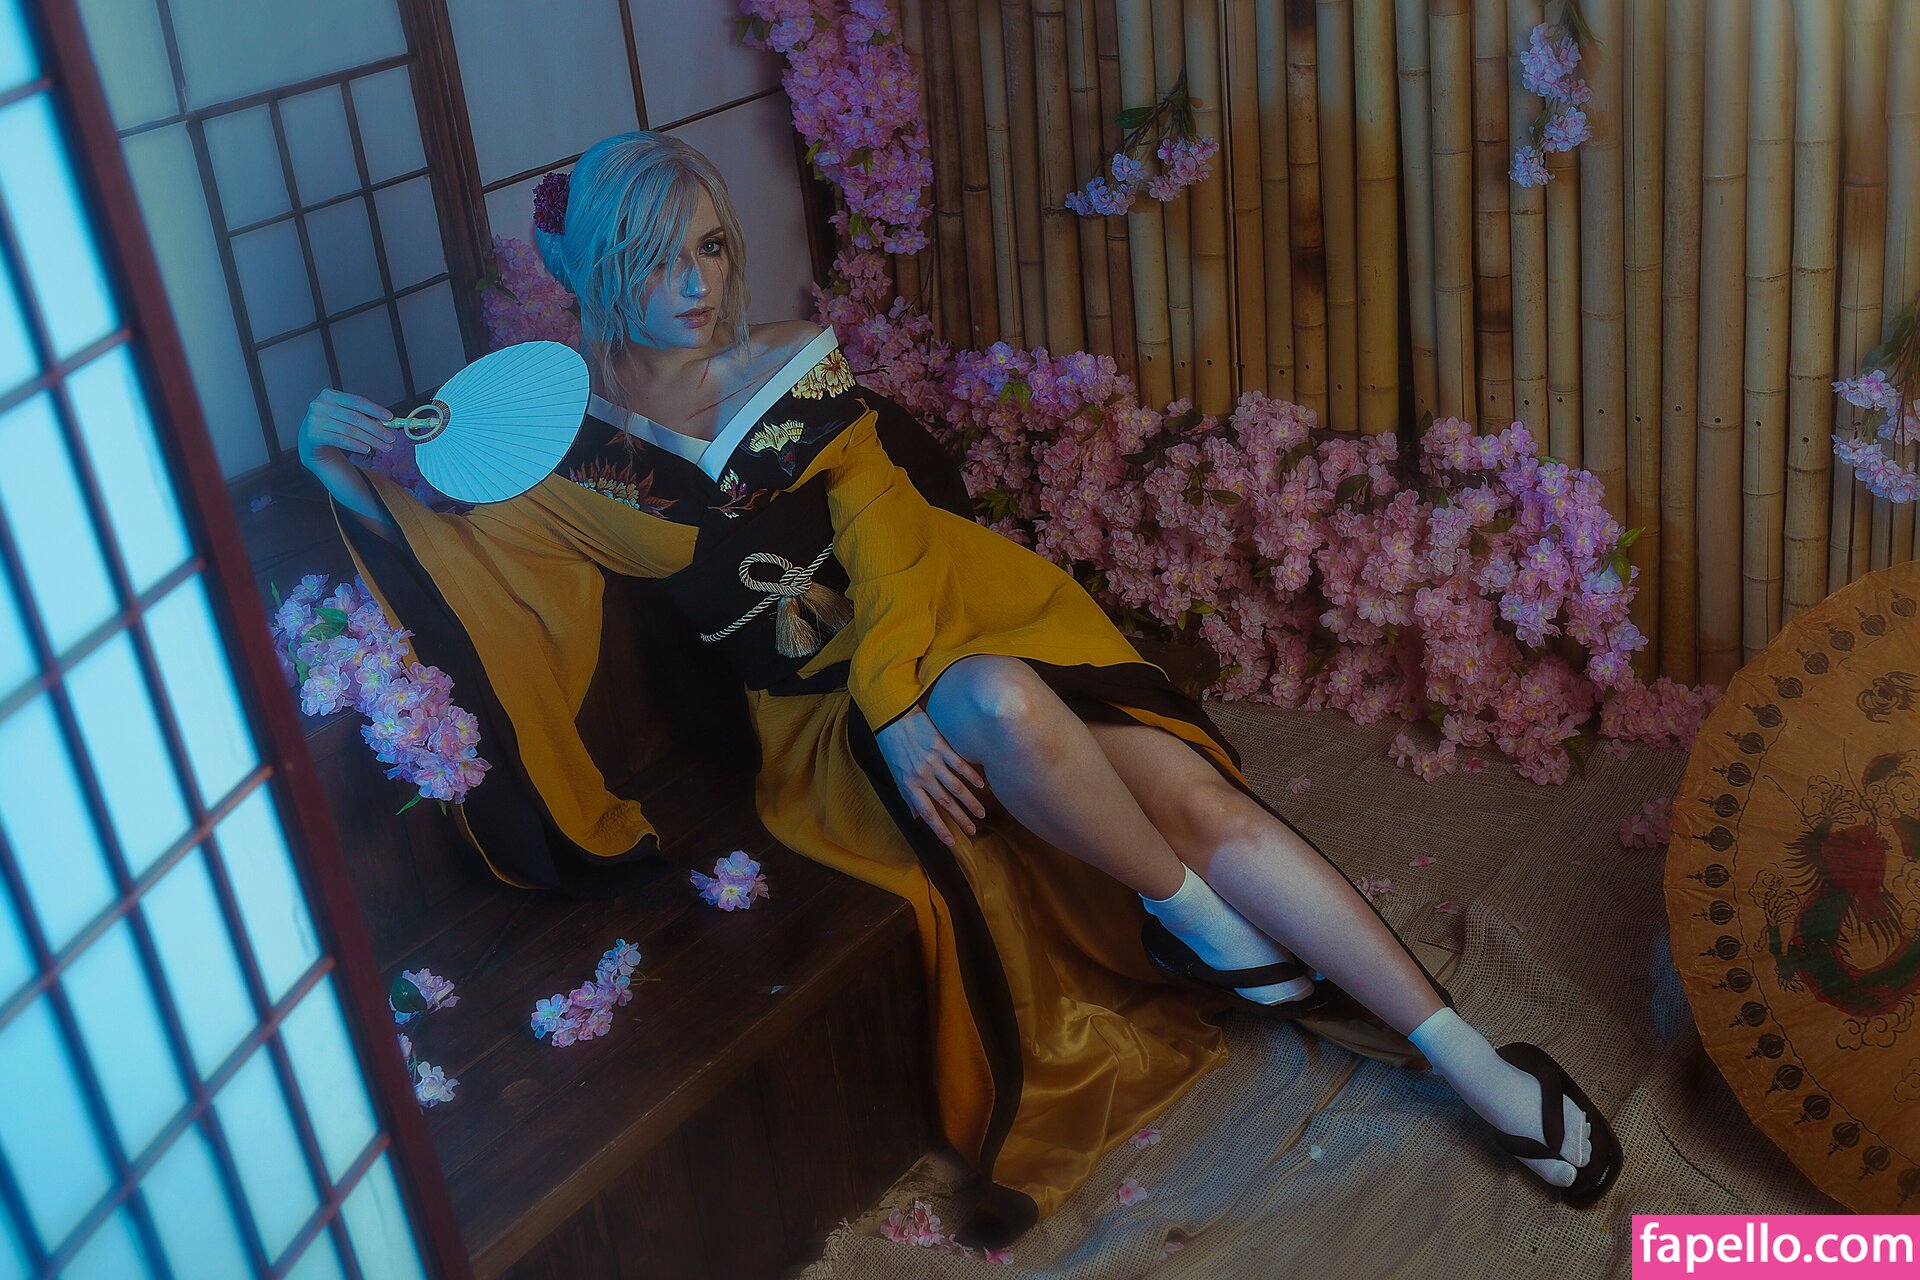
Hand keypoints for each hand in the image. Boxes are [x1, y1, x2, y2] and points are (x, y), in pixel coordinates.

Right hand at [298, 387, 397, 465]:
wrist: (310, 438)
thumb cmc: (332, 424)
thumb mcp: (345, 415)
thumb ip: (363, 417)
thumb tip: (386, 425)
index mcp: (331, 395)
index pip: (357, 401)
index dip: (375, 409)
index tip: (390, 417)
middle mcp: (321, 405)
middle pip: (355, 418)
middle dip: (376, 429)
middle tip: (391, 438)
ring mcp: (315, 419)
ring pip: (350, 431)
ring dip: (370, 440)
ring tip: (384, 447)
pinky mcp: (313, 434)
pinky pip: (339, 440)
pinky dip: (355, 445)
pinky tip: (367, 449)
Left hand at [874, 707, 987, 848]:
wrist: (892, 717)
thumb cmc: (891, 745)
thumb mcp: (894, 774)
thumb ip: (907, 796)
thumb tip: (915, 817)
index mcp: (909, 785)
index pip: (927, 813)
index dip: (940, 829)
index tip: (951, 842)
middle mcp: (922, 775)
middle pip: (945, 802)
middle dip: (960, 819)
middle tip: (973, 832)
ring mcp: (933, 761)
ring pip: (956, 786)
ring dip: (970, 802)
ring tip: (981, 813)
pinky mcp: (941, 746)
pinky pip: (959, 764)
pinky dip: (971, 775)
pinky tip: (981, 785)